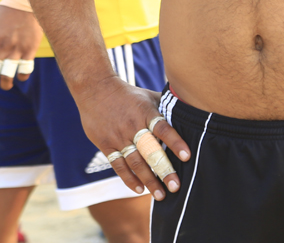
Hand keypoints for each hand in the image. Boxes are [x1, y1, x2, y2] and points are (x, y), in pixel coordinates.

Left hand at [0, 5, 42, 91]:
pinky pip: (25, 71)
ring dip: (5, 85)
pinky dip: (22, 77)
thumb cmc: (6, 11)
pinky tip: (20, 75)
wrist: (25, 1)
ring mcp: (16, 50)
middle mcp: (1, 48)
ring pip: (7, 77)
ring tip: (5, 85)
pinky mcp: (29, 50)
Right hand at [74, 76, 189, 201]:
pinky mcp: (105, 144)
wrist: (95, 88)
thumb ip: (165, 107)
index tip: (187, 157)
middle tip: (175, 187)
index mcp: (145, 112)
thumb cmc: (127, 94)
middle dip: (164, 170)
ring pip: (135, 162)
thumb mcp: (147, 96)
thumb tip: (188, 112)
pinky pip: (118, 165)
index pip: (163, 128)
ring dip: (148, 180)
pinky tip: (140, 190)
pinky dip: (129, 179)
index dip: (175, 142)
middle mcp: (132, 125)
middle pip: (150, 151)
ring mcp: (118, 136)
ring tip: (160, 195)